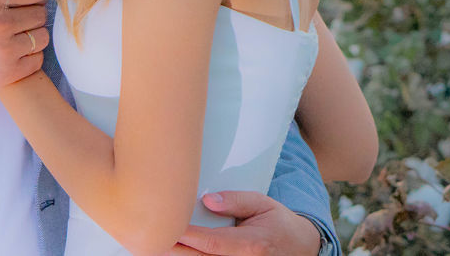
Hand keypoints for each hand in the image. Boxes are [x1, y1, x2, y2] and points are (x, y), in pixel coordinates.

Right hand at [0, 0, 47, 97]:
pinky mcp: (8, 71)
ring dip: (34, 34)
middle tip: (29, 17)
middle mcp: (0, 22)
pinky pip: (36, 59)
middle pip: (38, 13)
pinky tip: (21, 51)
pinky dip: (31, 55)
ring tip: (25, 35)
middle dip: (35, 14)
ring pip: (40, 37)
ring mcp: (6, 48)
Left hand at [167, 192, 321, 254]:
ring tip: (155, 242)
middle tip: (150, 236)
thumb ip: (235, 200)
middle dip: (174, 249)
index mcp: (251, 246)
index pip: (211, 243)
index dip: (186, 236)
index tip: (165, 225)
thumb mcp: (261, 203)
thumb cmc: (278, 223)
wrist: (300, 247)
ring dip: (178, 255)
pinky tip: (173, 250)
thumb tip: (207, 200)